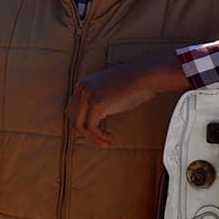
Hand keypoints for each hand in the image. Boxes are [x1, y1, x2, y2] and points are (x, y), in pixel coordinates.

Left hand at [65, 52, 188, 147]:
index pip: (73, 110)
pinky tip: (109, 138)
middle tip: (101, 141)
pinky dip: (98, 136)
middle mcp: (82, 89)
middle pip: (73, 118)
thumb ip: (99, 98)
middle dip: (85, 133)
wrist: (146, 76)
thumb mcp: (108, 89)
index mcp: (82, 85)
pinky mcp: (97, 103)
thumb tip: (96, 116)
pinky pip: (91, 127)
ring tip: (106, 142)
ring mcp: (88, 95)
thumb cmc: (133, 84)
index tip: (98, 132)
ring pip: (79, 125)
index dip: (83, 124)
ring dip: (92, 137)